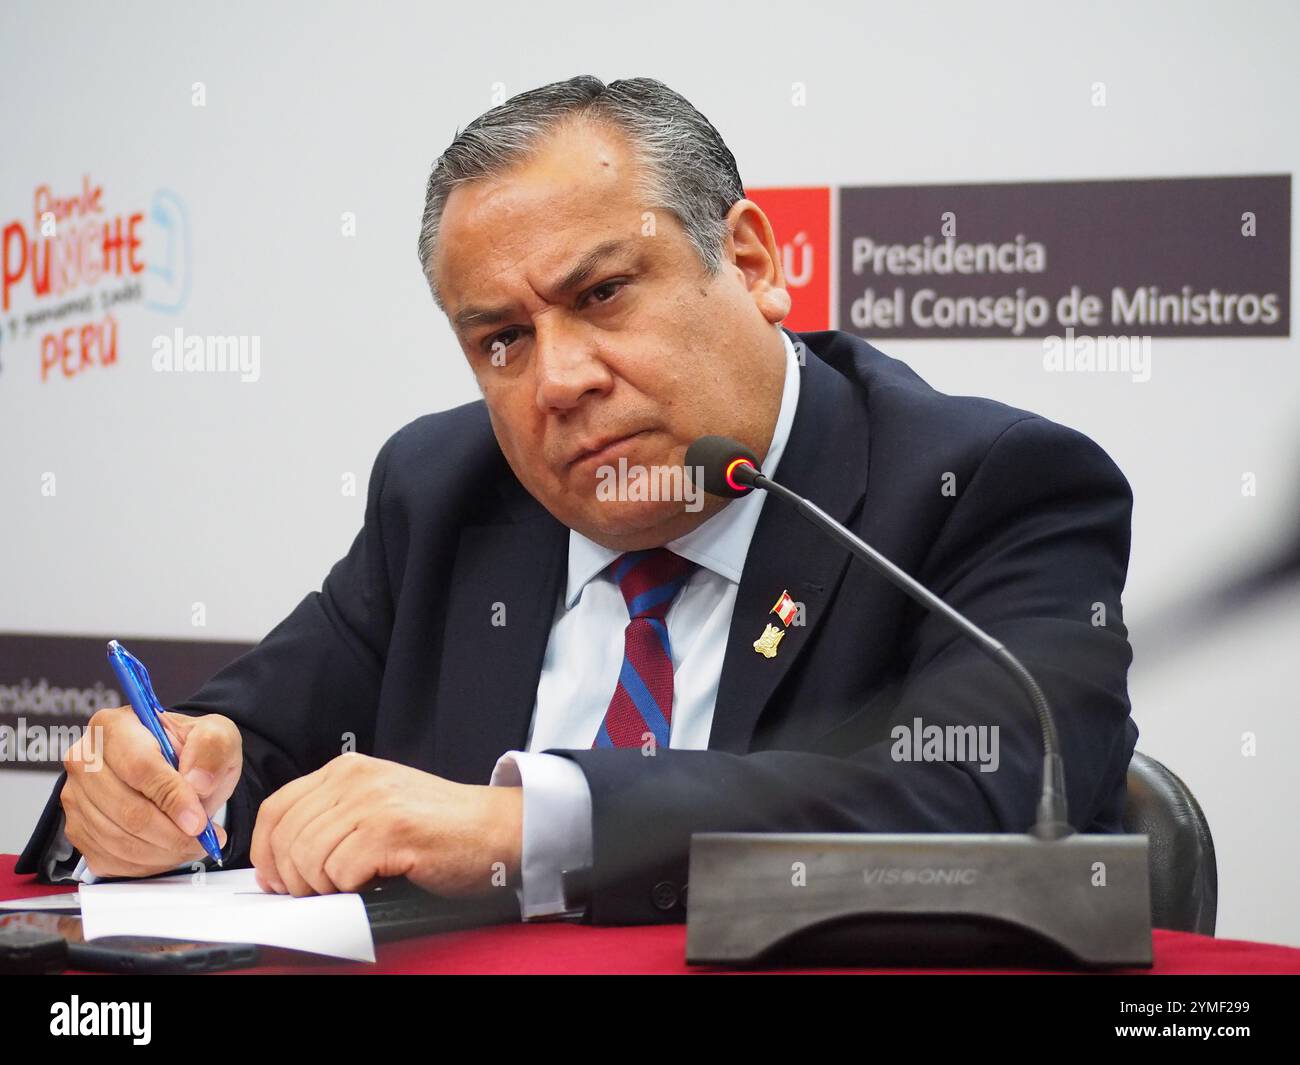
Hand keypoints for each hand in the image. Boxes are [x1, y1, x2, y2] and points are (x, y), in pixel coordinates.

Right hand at [60, 706, 240, 876]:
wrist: (179, 767)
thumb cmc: (192, 749)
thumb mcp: (217, 735)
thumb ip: (212, 749)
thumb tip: (198, 783)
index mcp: (114, 726)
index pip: (139, 768)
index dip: (171, 798)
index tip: (198, 821)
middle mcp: (85, 760)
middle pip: (126, 809)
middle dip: (172, 833)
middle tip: (204, 838)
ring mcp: (76, 797)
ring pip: (118, 839)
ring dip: (163, 851)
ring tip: (194, 845)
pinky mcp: (78, 829)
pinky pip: (111, 858)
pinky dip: (147, 863)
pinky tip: (170, 851)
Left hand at [249, 752, 522, 898]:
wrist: (495, 828)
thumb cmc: (440, 827)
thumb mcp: (375, 805)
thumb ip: (332, 816)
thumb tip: (281, 858)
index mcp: (346, 770)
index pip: (275, 809)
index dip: (265, 853)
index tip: (276, 879)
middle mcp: (355, 778)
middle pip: (286, 838)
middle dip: (294, 879)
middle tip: (322, 892)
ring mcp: (373, 802)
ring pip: (307, 858)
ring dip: (325, 886)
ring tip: (354, 885)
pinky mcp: (390, 830)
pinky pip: (340, 872)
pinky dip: (351, 889)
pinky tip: (374, 882)